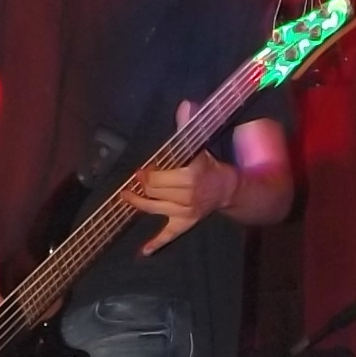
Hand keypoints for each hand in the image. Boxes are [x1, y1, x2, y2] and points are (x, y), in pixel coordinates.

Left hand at [135, 106, 234, 255]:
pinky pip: (169, 235)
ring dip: (138, 203)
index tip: (141, 170)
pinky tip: (143, 251)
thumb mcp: (201, 146)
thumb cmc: (211, 167)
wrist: (230, 190)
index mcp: (191, 175)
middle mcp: (187, 195)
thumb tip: (185, 105)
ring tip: (125, 196)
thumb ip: (188, 126)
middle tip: (136, 178)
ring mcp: (185, 212)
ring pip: (154, 208)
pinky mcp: (185, 223)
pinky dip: (156, 244)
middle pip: (155, 190)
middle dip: (143, 184)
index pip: (160, 175)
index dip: (148, 172)